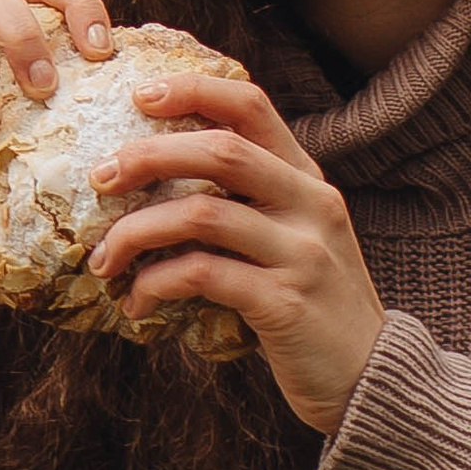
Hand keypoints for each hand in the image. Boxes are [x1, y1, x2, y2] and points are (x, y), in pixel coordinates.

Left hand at [87, 68, 386, 436]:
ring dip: (136, 232)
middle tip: (100, 177)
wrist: (370, 379)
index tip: (139, 95)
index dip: (193, 90)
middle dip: (149, 156)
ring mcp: (302, 253)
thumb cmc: (314, 304)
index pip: (252, 106)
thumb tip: (159, 176)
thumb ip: (252, 201)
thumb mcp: (297, 236)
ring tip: (104, 259)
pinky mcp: (285, 304)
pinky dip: (156, 284)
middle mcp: (311, 205)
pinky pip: (202, 276)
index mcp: (308, 179)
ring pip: (202, 215)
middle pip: (221, 152)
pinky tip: (138, 303)